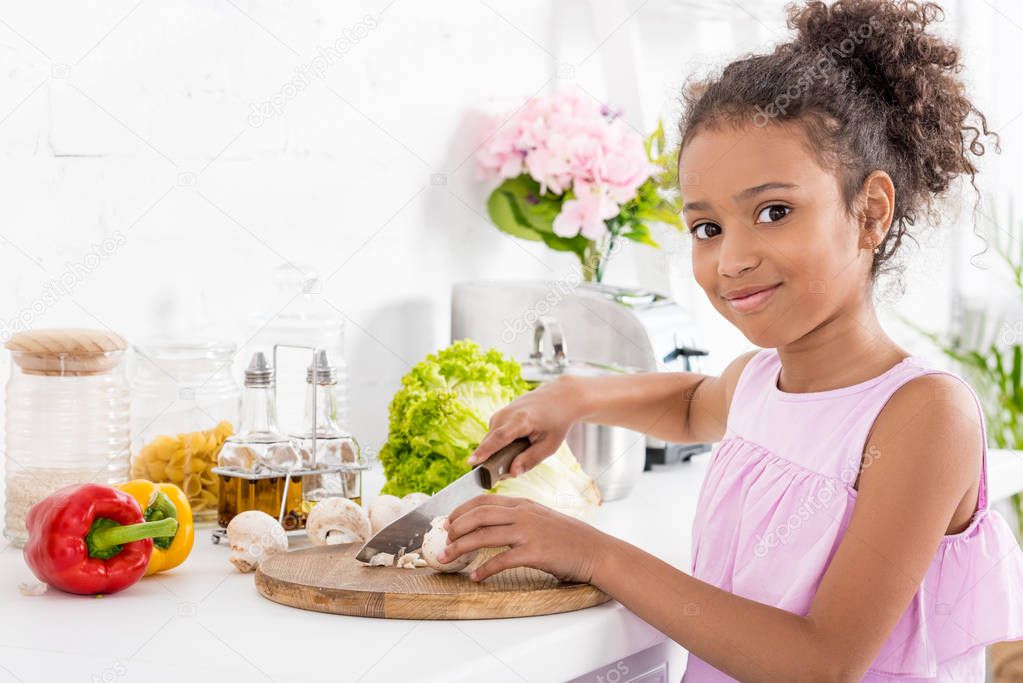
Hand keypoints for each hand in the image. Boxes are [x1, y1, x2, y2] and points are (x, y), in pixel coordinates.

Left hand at [441, 494, 606, 582]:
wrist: (595, 550)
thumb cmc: (569, 537)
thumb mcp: (542, 517)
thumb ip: (519, 517)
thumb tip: (493, 524)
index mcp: (523, 504)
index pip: (484, 500)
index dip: (461, 510)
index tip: (448, 520)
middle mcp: (523, 514)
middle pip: (478, 515)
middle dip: (455, 527)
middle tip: (443, 539)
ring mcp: (528, 532)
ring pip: (484, 535)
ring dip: (461, 547)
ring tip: (448, 557)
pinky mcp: (534, 552)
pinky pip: (501, 560)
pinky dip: (484, 570)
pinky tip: (475, 577)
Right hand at [467, 376, 582, 475]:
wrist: (558, 397)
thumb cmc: (556, 422)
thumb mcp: (550, 445)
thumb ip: (530, 460)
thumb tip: (511, 474)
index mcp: (521, 420)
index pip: (499, 438)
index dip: (485, 451)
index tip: (471, 462)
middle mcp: (506, 414)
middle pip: (491, 443)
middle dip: (493, 462)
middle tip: (508, 473)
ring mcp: (500, 414)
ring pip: (491, 442)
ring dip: (499, 454)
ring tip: (520, 452)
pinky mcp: (498, 417)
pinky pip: (493, 437)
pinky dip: (500, 446)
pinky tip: (517, 445)